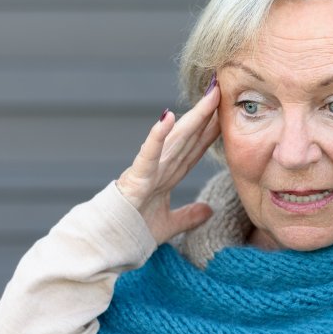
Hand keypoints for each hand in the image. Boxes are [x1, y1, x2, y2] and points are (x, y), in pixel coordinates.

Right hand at [116, 79, 220, 243]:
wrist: (106, 244)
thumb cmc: (131, 231)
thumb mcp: (169, 225)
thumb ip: (188, 217)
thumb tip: (208, 211)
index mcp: (168, 176)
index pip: (194, 148)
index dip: (210, 130)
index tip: (225, 111)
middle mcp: (161, 168)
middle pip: (190, 137)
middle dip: (207, 114)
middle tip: (222, 89)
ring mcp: (149, 170)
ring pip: (175, 139)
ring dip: (192, 117)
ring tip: (209, 96)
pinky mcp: (136, 177)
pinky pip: (149, 154)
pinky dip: (157, 136)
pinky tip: (167, 117)